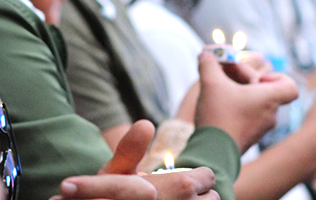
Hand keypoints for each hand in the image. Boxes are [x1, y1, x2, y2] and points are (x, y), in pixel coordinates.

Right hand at [60, 120, 215, 199]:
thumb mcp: (113, 172)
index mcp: (181, 186)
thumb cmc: (103, 198)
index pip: (208, 177)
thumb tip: (146, 123)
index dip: (196, 177)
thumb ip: (131, 148)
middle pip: (213, 198)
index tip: (180, 179)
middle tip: (177, 194)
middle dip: (198, 196)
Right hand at [194, 51, 298, 151]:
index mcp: (270, 99)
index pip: (291, 87)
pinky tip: (217, 106)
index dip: (278, 77)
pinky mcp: (249, 138)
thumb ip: (208, 64)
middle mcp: (270, 115)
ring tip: (217, 90)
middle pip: (265, 90)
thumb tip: (206, 53)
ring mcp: (260, 129)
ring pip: (255, 104)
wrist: (213, 154)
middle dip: (244, 78)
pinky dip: (237, 108)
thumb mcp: (210, 83)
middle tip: (225, 74)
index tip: (257, 77)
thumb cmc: (218, 116)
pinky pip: (249, 117)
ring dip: (239, 93)